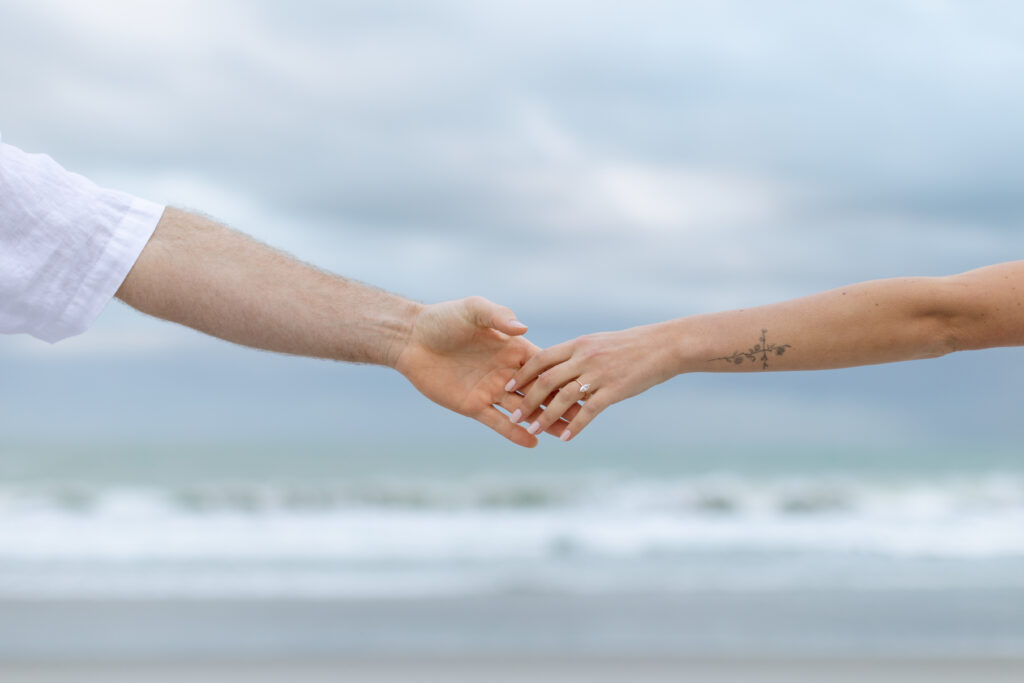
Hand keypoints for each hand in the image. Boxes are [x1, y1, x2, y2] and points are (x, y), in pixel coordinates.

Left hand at [394, 296, 571, 446]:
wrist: (411, 338)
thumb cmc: (443, 318)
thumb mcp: (473, 310)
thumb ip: (498, 317)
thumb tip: (523, 329)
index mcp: (511, 348)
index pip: (543, 365)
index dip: (562, 375)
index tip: (585, 384)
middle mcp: (505, 372)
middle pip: (539, 391)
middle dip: (560, 403)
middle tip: (584, 415)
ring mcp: (490, 390)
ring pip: (523, 410)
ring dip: (543, 421)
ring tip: (565, 434)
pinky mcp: (472, 405)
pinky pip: (497, 422)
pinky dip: (514, 433)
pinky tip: (534, 442)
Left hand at [504, 323, 679, 441]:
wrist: (663, 346)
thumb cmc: (631, 346)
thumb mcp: (598, 342)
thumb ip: (577, 354)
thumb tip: (556, 367)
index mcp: (578, 345)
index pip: (541, 358)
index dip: (522, 374)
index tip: (508, 386)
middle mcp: (584, 358)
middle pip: (546, 380)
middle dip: (526, 400)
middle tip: (514, 415)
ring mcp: (598, 374)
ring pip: (563, 398)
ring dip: (544, 417)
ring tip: (532, 430)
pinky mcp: (613, 390)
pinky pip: (589, 411)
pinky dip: (574, 426)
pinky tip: (564, 438)